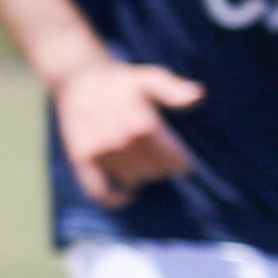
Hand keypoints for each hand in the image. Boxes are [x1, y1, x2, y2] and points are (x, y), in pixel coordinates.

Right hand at [53, 57, 206, 207]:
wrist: (79, 79)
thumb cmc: (122, 81)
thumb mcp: (151, 78)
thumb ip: (174, 90)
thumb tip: (198, 96)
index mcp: (142, 124)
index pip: (171, 159)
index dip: (181, 163)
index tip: (184, 163)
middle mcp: (121, 142)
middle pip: (154, 172)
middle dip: (161, 167)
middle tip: (160, 158)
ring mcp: (100, 152)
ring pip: (131, 180)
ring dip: (141, 175)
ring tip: (143, 163)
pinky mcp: (81, 159)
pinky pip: (99, 190)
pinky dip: (115, 199)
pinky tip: (128, 196)